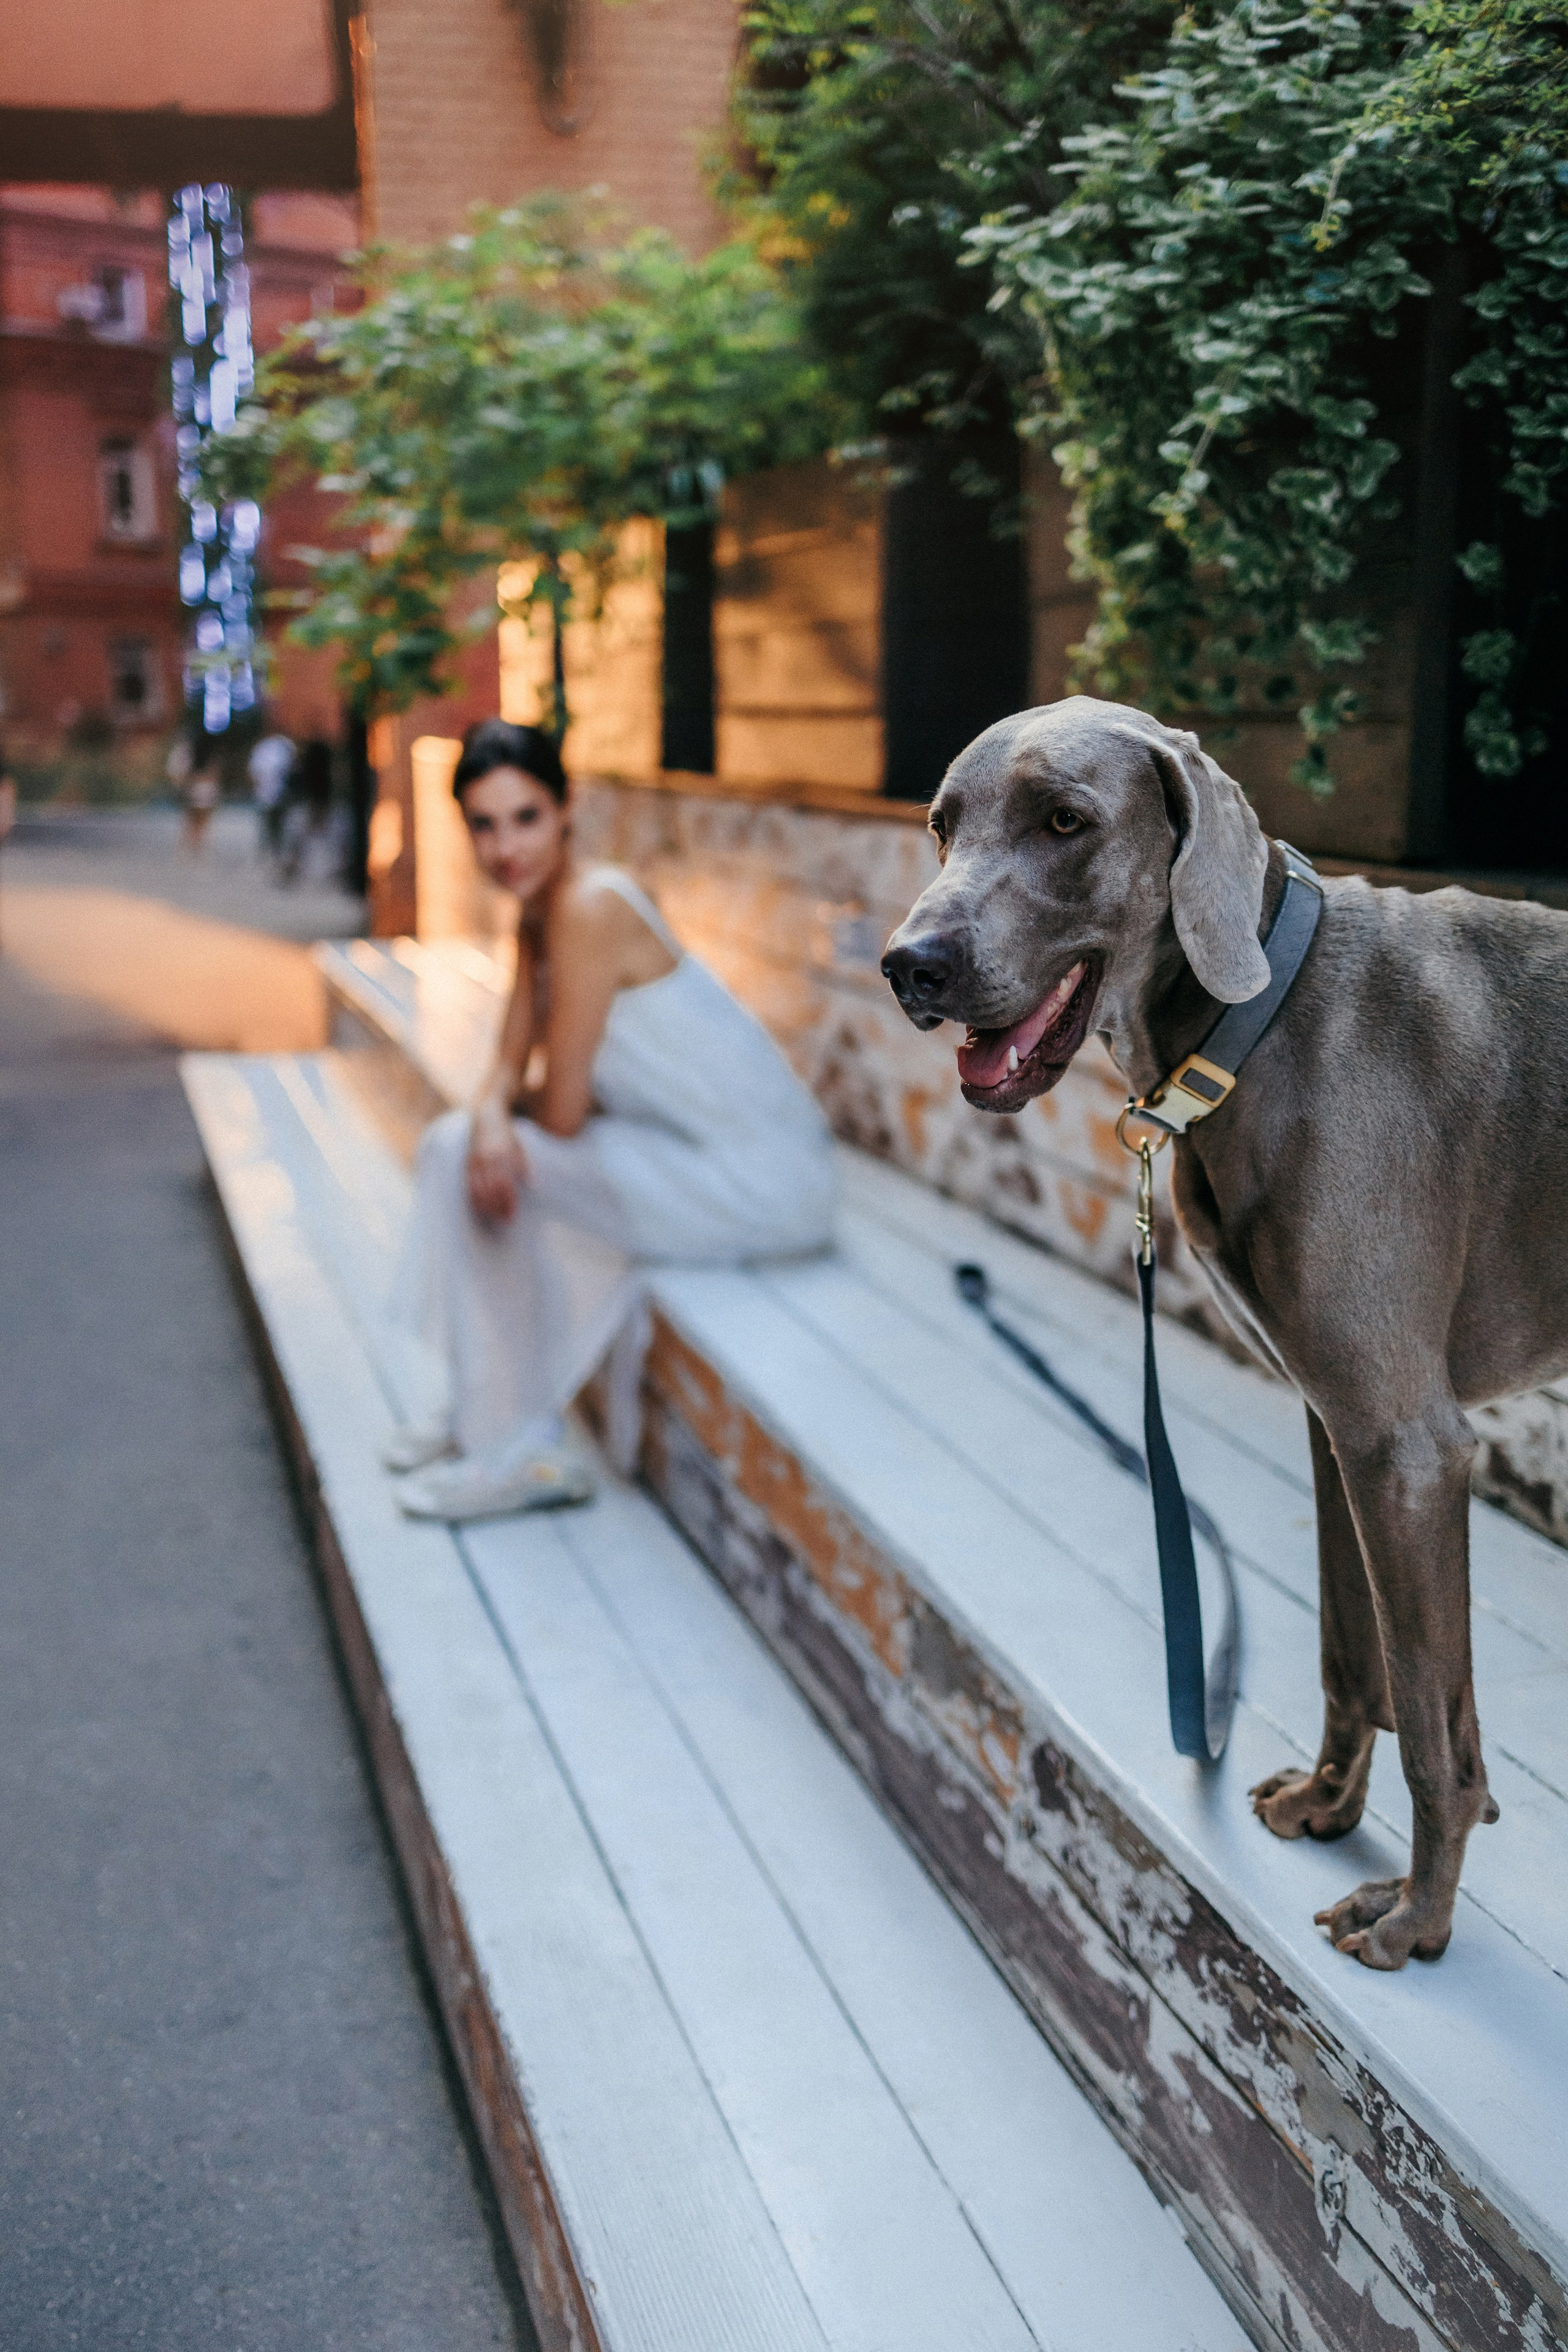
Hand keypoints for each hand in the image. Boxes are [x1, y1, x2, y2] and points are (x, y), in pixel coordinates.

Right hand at [466, 1105, 527, 1222]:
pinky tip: (482, 1209)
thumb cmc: (507, 1136)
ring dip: (487, 1207)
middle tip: (507, 1221)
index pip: (504, 1183)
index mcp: (502, 1154)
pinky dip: (475, 1199)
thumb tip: (533, 1187)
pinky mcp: (467, 1165)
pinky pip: (469, 1186)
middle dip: (498, 1207)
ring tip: (496, 1218)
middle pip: (491, 1189)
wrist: (485, 1118)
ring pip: (478, 1190)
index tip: (514, 1214)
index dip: (508, 1201)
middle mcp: (487, 1158)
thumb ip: (525, 1166)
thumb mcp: (519, 1147)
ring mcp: (475, 1162)